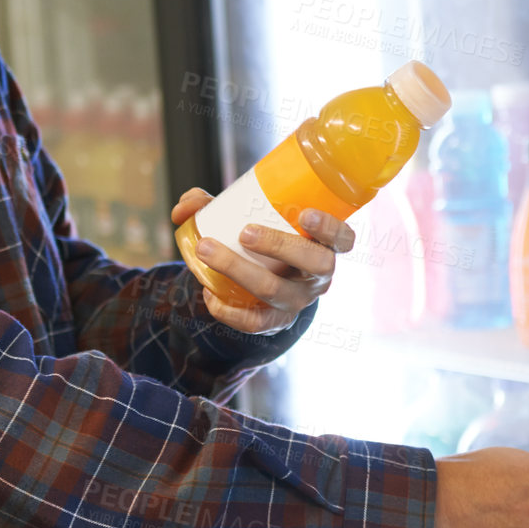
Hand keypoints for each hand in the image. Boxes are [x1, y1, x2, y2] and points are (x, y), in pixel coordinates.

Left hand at [171, 187, 354, 335]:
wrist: (264, 280)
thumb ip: (213, 205)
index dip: (330, 228)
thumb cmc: (260, 237)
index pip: (343, 239)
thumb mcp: (246, 216)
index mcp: (323, 245)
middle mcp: (317, 276)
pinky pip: (254, 322)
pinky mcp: (275, 322)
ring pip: (276, 291)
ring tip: (207, 250)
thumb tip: (184, 208)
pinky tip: (208, 293)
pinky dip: (228, 309)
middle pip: (314, 263)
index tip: (305, 214)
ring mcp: (297, 301)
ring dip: (240, 270)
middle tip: (245, 232)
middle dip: (280, 245)